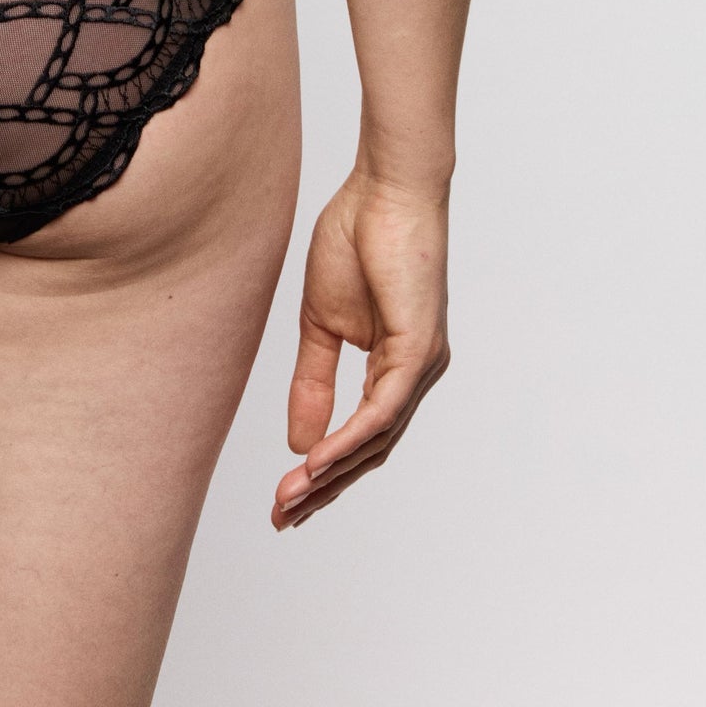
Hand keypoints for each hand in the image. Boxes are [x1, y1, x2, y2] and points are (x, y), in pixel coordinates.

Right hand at [273, 168, 449, 528]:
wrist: (384, 188)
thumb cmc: (357, 237)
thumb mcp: (321, 322)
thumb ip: (313, 379)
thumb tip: (300, 442)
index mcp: (395, 367)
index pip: (361, 437)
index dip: (324, 473)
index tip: (286, 502)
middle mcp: (415, 374)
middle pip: (370, 451)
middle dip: (324, 489)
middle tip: (282, 518)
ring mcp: (422, 365)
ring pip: (378, 440)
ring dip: (332, 474)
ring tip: (291, 499)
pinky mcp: (419, 350)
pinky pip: (383, 411)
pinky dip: (349, 440)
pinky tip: (318, 463)